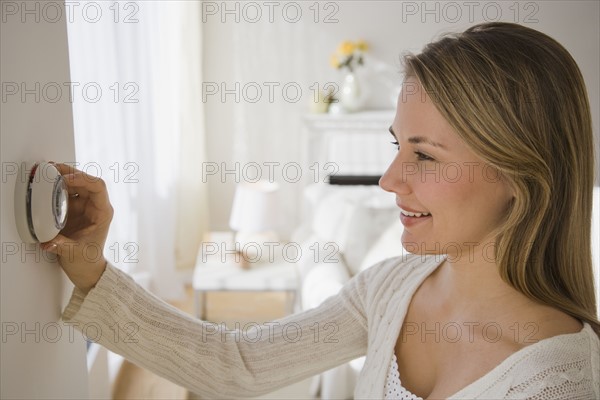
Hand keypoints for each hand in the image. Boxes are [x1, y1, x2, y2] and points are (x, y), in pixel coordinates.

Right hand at [41, 163, 113, 293]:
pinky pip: (66, 192)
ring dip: (63, 176)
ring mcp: (84, 206)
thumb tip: (48, 241)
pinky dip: (57, 186)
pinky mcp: (73, 209)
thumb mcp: (75, 253)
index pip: (98, 187)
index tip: (67, 179)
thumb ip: (62, 246)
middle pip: (86, 181)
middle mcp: (95, 206)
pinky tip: (46, 182)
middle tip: (53, 169)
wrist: (85, 267)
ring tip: (47, 171)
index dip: (83, 179)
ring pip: (76, 184)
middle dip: (70, 172)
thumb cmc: (87, 260)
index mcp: (102, 213)